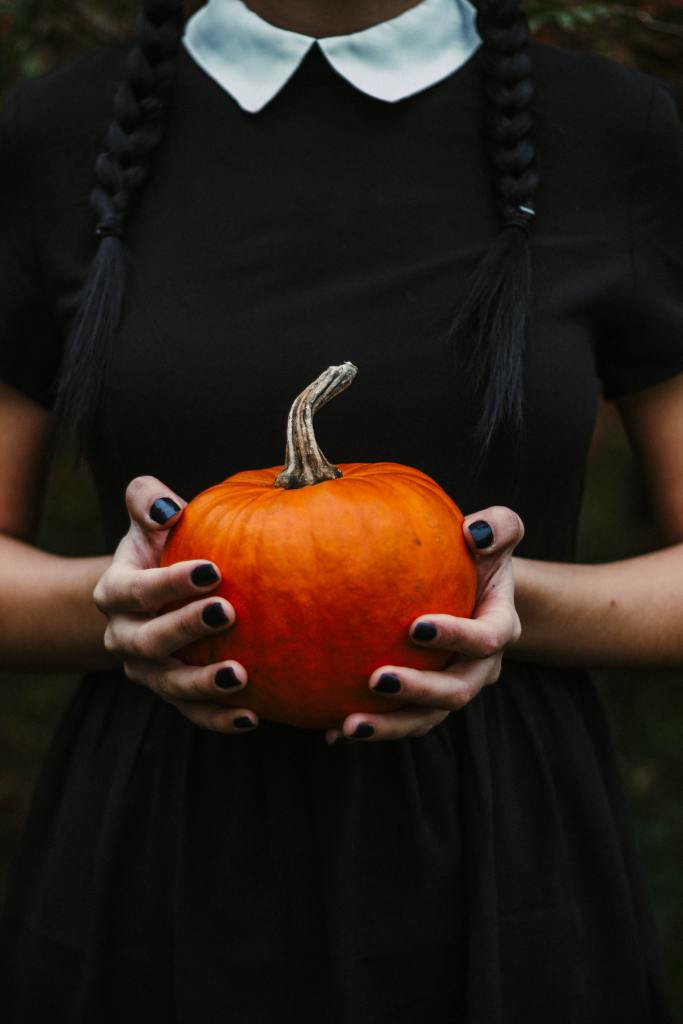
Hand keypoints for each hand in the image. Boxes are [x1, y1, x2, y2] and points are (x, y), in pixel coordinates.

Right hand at [93, 476, 257, 733]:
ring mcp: (147, 671)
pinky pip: (193, 714)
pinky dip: (219, 719)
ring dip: (202, 684)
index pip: (136, 589)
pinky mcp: (172, 695)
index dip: (170, 582)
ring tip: (239, 675)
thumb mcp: (148, 520)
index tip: (212, 570)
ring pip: (168, 685)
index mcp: (115, 593)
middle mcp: (124, 636)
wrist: (153, 597)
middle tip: (227, 611)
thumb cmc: (160, 547)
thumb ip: (147, 499)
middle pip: (148, 641)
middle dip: (185, 628)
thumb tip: (170, 507)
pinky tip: (252, 717)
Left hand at [325, 506, 523, 744]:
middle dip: (418, 690)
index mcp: (500, 626)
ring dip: (390, 725)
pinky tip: (330, 731)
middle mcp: (481, 666)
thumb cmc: (477, 552)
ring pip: (427, 718)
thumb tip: (474, 530)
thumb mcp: (497, 531)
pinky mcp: (427, 702)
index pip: (485, 638)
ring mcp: (454, 687)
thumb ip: (498, 526)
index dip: (455, 637)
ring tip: (348, 725)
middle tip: (376, 680)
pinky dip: (372, 728)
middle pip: (457, 691)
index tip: (415, 627)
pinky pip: (401, 721)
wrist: (473, 586)